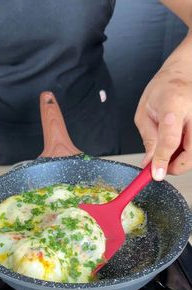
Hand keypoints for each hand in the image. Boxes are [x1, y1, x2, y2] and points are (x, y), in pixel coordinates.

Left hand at [134, 66, 191, 180]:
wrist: (184, 73)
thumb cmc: (163, 89)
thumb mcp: (145, 112)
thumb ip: (148, 139)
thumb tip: (149, 163)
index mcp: (174, 104)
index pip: (170, 139)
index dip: (163, 160)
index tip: (156, 174)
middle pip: (191, 151)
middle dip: (176, 166)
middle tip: (162, 166)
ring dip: (182, 160)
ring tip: (170, 149)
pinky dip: (188, 152)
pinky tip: (181, 143)